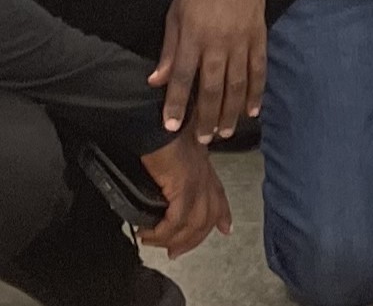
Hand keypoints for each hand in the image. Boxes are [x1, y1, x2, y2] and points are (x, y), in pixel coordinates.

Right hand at [135, 131, 230, 254]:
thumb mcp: (171, 153)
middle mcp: (204, 176)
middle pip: (207, 218)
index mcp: (203, 166)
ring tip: (153, 242)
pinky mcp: (183, 186)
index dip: (223, 214)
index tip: (225, 229)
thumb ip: (175, 169)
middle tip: (174, 252)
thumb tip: (164, 185)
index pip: (219, 196)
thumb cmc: (158, 132)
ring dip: (172, 240)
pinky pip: (177, 220)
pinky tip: (147, 233)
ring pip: (194, 224)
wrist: (152, 121)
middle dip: (192, 240)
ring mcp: (196, 182)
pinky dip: (162, 232)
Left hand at [151, 0, 267, 138]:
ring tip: (226, 133)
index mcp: (193, 35)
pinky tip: (253, 110)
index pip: (183, 78)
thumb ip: (169, 50)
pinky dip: (257, 92)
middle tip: (204, 139)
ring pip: (237, 85)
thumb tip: (156, 81)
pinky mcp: (259, 36)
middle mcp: (218, 42)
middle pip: (213, 88)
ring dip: (232, 112)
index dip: (177, 104)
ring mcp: (242, 40)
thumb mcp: (174, 12)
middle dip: (207, 117)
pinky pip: (259, 70)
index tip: (172, 126)